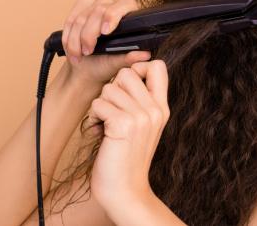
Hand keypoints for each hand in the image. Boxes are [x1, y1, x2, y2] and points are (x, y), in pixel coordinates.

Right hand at [61, 0, 152, 86]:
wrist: (87, 66)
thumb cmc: (106, 62)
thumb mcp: (118, 63)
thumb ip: (130, 58)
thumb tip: (145, 55)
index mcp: (130, 14)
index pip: (124, 5)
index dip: (112, 16)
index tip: (105, 32)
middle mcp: (114, 4)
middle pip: (98, 11)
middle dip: (89, 35)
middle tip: (87, 52)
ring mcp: (97, 3)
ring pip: (81, 17)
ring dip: (76, 39)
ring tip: (78, 55)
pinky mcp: (82, 7)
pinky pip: (70, 19)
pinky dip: (68, 36)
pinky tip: (71, 49)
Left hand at [86, 59, 169, 208]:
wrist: (125, 190)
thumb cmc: (128, 158)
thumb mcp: (145, 126)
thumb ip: (142, 101)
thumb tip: (126, 73)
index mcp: (162, 108)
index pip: (158, 66)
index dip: (138, 67)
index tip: (128, 87)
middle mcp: (155, 109)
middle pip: (127, 73)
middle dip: (113, 89)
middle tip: (113, 111)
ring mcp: (141, 117)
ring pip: (109, 89)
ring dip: (101, 106)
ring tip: (106, 124)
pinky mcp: (123, 124)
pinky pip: (98, 104)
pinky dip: (93, 118)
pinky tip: (100, 132)